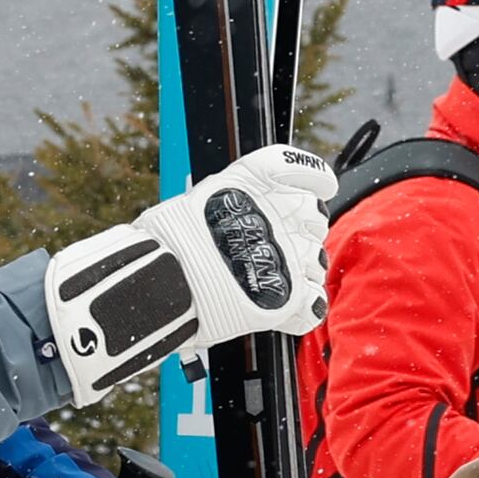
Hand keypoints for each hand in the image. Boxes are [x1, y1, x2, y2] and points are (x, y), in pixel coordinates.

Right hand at [41, 143, 334, 401]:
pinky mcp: (287, 298)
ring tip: (269, 278)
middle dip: (302, 229)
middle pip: (313, 217)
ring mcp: (288, 256)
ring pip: (316, 260)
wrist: (156, 281)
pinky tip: (288, 306)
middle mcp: (278, 214)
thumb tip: (240, 214)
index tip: (322, 186)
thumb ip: (230, 200)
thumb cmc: (164, 241)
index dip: (314, 178)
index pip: (305, 171)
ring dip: (300, 269)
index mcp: (254, 183)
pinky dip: (305, 306)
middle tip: (273, 244)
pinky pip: (314, 303)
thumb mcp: (197, 198)